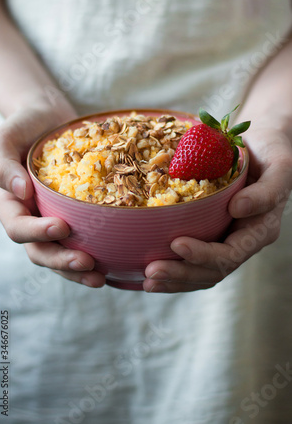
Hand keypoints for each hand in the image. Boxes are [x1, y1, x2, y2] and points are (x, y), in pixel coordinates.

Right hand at [0, 106, 105, 287]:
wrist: (48, 118)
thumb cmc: (23, 127)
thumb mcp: (4, 139)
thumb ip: (3, 165)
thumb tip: (19, 191)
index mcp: (11, 205)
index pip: (18, 228)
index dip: (37, 233)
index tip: (61, 227)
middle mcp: (31, 218)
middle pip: (41, 251)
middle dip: (62, 261)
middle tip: (88, 264)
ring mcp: (53, 219)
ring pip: (62, 253)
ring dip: (79, 269)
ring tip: (102, 277)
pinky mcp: (75, 216)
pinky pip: (84, 239)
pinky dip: (97, 252)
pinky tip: (116, 263)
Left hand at [143, 127, 291, 292]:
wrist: (262, 144)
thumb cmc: (272, 152)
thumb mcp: (279, 167)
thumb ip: (265, 192)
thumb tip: (236, 209)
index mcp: (259, 231)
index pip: (230, 255)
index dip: (203, 255)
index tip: (176, 244)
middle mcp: (242, 240)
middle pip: (212, 271)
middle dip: (181, 274)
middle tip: (150, 272)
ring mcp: (226, 238)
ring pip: (200, 271)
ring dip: (173, 278)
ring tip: (146, 280)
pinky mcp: (211, 231)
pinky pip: (192, 256)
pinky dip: (172, 264)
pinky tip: (147, 268)